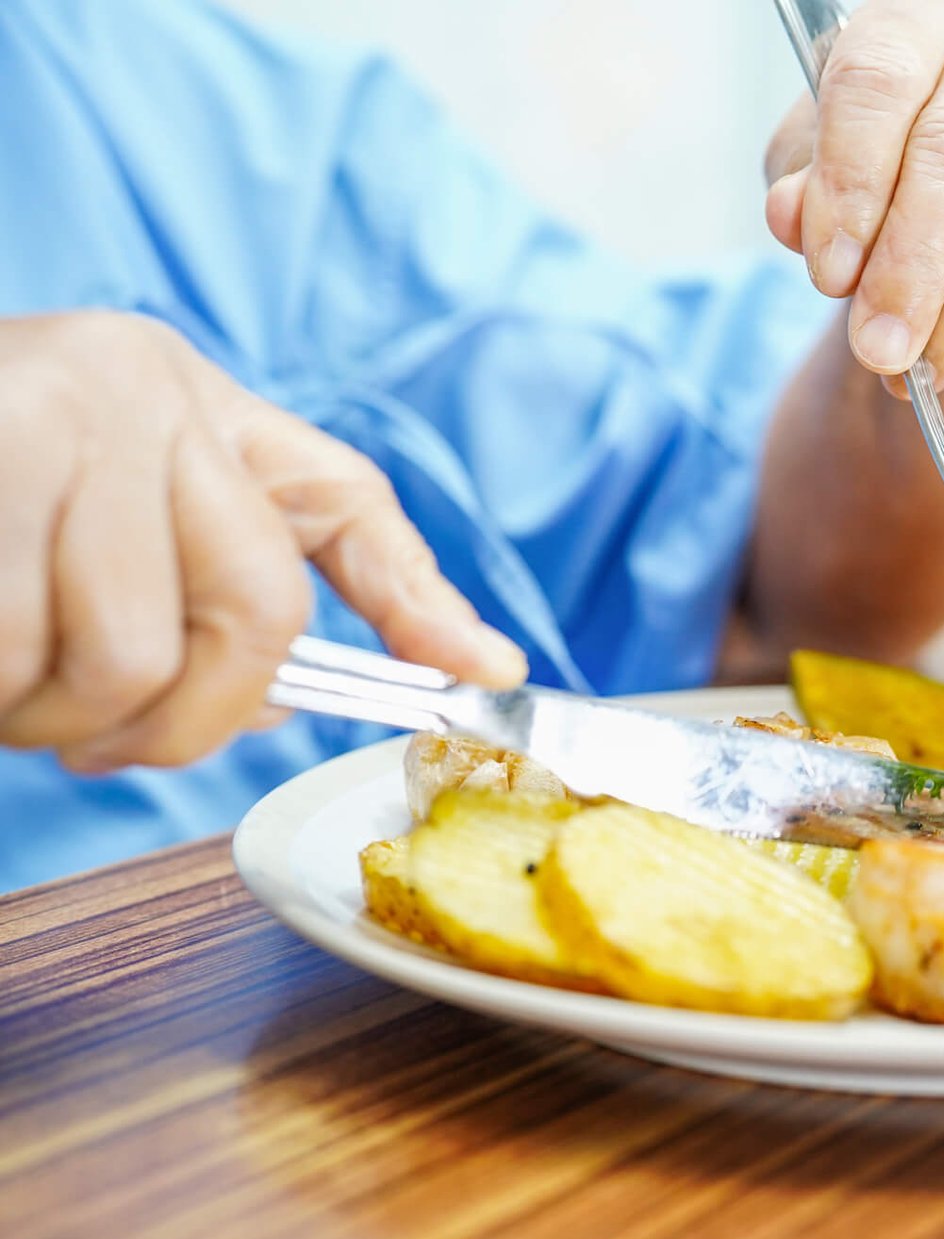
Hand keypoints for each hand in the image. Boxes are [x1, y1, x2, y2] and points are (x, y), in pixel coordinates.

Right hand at [0, 312, 525, 771]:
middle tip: (90, 735)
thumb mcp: (118, 494)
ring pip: (118, 659)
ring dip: (51, 718)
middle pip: (244, 619)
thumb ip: (245, 569)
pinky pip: (11, 655)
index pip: (342, 510)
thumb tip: (455, 663)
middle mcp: (126, 386)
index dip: (416, 599)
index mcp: (182, 392)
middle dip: (174, 720)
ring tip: (3, 686)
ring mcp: (35, 417)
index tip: (485, 677)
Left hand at [763, 0, 943, 390]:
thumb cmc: (878, 148)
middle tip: (880, 349)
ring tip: (928, 371)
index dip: (852, 186)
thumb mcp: (815, 153)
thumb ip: (800, 186)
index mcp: (918, 24)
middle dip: (915, 270)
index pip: (880, 88)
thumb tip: (794, 221)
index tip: (830, 275)